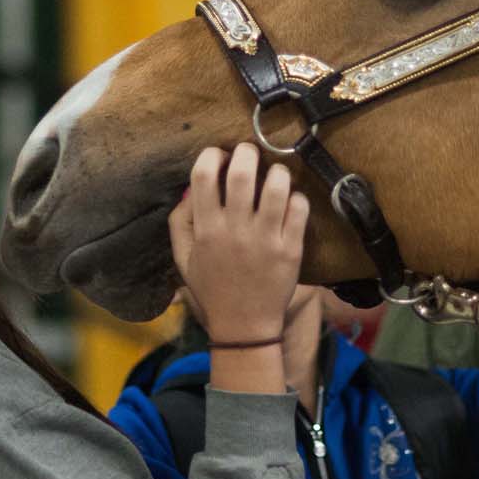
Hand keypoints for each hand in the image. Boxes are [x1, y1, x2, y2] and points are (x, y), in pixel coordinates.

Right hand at [169, 143, 308, 343]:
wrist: (244, 326)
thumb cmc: (212, 289)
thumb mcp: (183, 258)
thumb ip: (180, 221)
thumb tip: (189, 188)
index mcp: (206, 229)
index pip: (203, 176)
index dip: (212, 156)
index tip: (219, 156)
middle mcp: (235, 230)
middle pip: (241, 173)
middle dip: (247, 152)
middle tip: (250, 153)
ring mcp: (265, 239)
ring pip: (276, 186)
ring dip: (276, 172)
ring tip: (274, 175)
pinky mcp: (290, 249)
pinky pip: (298, 208)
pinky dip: (295, 197)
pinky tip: (289, 201)